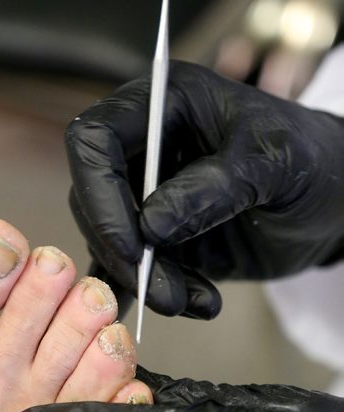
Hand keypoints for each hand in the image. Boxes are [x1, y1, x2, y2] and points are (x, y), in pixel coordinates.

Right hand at [66, 62, 343, 318]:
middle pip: (92, 200)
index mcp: (162, 105)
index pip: (95, 140)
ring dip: (145, 280)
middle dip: (126, 253)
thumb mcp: (276, 161)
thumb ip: (217, 185)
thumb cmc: (313, 160)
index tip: (135, 244)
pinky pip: (133, 268)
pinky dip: (151, 294)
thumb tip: (151, 225)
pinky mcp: (156, 236)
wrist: (332, 201)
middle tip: (166, 294)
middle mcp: (144, 148)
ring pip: (110, 242)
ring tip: (196, 302)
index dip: (100, 193)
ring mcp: (146, 194)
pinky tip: (191, 306)